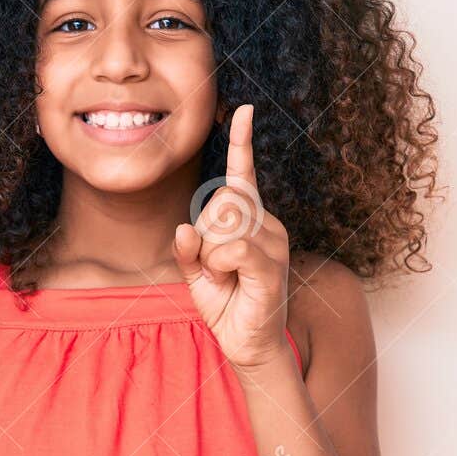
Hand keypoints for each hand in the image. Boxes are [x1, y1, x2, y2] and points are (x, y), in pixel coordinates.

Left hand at [172, 104, 291, 372]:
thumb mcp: (196, 273)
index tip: (244, 110)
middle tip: (213, 267)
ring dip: (210, 255)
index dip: (242, 142)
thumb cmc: (225, 305)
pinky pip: (233, 247)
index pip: (243, 175)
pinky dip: (219, 264)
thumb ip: (187, 248)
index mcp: (250, 221)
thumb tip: (183, 227)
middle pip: (220, 200)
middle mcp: (267, 224)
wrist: (247, 345)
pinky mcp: (271, 265)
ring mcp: (273, 243)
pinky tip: (229, 280)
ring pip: (222, 224)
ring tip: (224, 279)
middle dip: (203, 234)